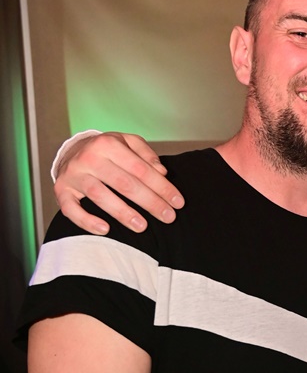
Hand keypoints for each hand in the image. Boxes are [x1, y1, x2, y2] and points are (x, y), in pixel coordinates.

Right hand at [54, 132, 184, 234]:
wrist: (71, 150)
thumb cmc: (106, 150)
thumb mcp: (127, 142)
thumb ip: (146, 154)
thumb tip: (162, 172)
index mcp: (108, 144)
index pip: (140, 168)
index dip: (162, 186)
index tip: (177, 202)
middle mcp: (90, 158)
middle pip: (124, 183)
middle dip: (150, 202)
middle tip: (168, 217)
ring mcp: (74, 175)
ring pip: (100, 196)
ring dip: (123, 213)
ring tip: (142, 226)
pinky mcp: (62, 190)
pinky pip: (71, 209)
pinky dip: (87, 221)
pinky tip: (105, 230)